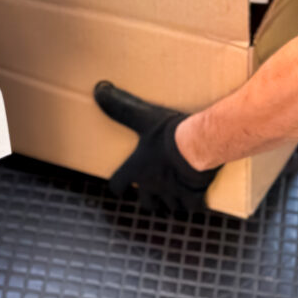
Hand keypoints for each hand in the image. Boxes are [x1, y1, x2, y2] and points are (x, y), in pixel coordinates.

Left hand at [94, 81, 220, 214]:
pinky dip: (194, 204)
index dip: (118, 186)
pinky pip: (192, 207)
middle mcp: (152, 186)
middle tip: (154, 194)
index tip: (120, 188)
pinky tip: (198, 198)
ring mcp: (173, 193)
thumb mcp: (142, 116)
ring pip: (170, 207)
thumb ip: (121, 106)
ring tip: (176, 197)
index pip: (118, 184)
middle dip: (150, 200)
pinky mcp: (193, 196)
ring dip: (171, 204)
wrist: (198, 145)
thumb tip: (99, 89)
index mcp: (136, 169)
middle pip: (147, 203)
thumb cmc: (167, 132)